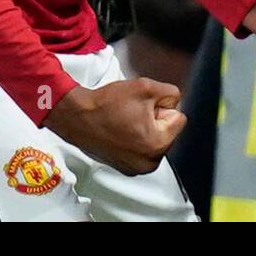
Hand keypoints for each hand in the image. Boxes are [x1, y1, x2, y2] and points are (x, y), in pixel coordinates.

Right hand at [43, 78, 185, 175]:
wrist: (77, 117)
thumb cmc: (108, 103)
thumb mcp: (146, 86)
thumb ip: (171, 93)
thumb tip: (174, 103)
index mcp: (157, 144)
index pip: (178, 117)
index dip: (161, 106)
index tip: (142, 107)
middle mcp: (149, 162)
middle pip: (167, 131)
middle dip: (155, 119)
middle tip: (132, 113)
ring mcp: (137, 168)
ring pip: (155, 139)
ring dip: (145, 129)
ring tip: (125, 121)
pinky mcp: (125, 168)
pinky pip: (142, 149)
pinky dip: (134, 139)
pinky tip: (120, 131)